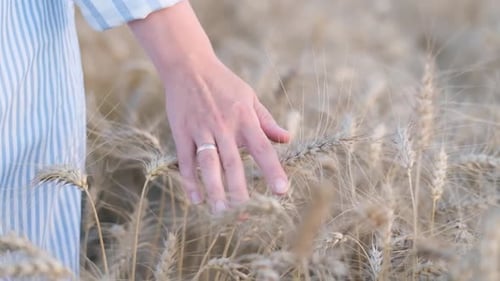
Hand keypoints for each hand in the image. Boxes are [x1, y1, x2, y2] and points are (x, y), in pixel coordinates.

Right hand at [164, 55, 289, 211]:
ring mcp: (201, 130)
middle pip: (233, 162)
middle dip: (238, 188)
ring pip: (208, 164)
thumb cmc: (223, 83)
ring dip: (213, 188)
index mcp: (244, 119)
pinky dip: (189, 180)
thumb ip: (267, 121)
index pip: (262, 148)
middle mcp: (223, 126)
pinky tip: (196, 198)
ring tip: (220, 209)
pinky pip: (185, 160)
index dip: (273, 170)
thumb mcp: (250, 97)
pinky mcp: (182, 132)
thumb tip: (287, 139)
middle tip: (243, 211)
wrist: (189, 66)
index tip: (282, 191)